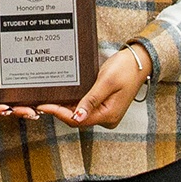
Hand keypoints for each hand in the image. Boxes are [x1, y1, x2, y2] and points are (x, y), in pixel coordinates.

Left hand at [37, 44, 151, 130]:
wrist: (139, 62)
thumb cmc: (125, 68)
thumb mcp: (106, 81)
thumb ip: (91, 100)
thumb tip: (77, 116)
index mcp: (109, 115)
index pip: (78, 120)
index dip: (59, 113)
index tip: (43, 106)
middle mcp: (107, 118)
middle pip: (77, 119)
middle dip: (59, 111)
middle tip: (41, 102)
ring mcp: (106, 113)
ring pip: (80, 114)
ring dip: (65, 108)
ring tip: (48, 100)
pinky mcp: (105, 106)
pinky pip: (86, 108)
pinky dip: (73, 104)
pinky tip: (63, 97)